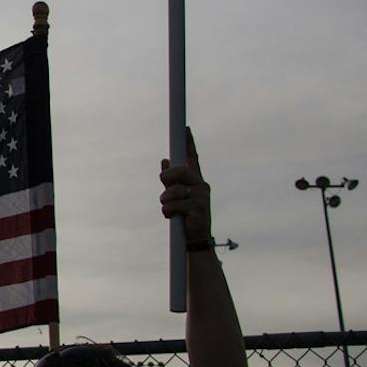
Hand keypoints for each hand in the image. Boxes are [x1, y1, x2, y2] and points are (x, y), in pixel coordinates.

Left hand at [160, 126, 212, 241]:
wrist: (195, 238)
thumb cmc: (185, 216)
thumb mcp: (176, 195)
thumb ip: (171, 180)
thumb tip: (165, 161)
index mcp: (196, 180)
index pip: (192, 158)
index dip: (188, 143)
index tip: (185, 128)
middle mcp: (201, 185)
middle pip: (179, 171)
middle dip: (167, 180)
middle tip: (164, 188)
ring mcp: (201, 196)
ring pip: (173, 191)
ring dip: (165, 202)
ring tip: (171, 210)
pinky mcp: (198, 208)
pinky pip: (172, 205)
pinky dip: (167, 212)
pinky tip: (173, 217)